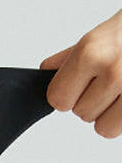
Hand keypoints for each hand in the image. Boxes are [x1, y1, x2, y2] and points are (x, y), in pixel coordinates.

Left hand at [39, 8, 121, 138]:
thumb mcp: (102, 33)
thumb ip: (72, 57)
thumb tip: (46, 70)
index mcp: (92, 52)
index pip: (58, 99)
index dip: (67, 95)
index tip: (80, 85)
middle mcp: (113, 71)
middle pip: (81, 114)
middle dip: (93, 101)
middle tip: (111, 80)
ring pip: (103, 128)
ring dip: (111, 114)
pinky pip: (121, 129)